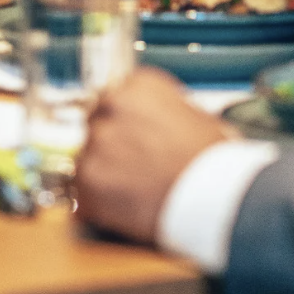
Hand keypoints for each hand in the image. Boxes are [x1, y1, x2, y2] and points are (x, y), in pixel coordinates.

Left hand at [76, 67, 230, 245]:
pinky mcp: (86, 180)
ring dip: (104, 174)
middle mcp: (111, 107)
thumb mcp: (196, 118)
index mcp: (138, 86)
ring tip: (134, 191)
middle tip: (133, 166)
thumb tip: (155, 125)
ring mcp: (96, 143)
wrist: (212, 197)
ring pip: (87, 158)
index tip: (132, 136)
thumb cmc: (212, 161)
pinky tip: (124, 207)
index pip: (115, 98)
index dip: (125, 122)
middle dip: (111, 145)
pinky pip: (81, 191)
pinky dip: (97, 202)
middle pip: (97, 125)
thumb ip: (163, 113)